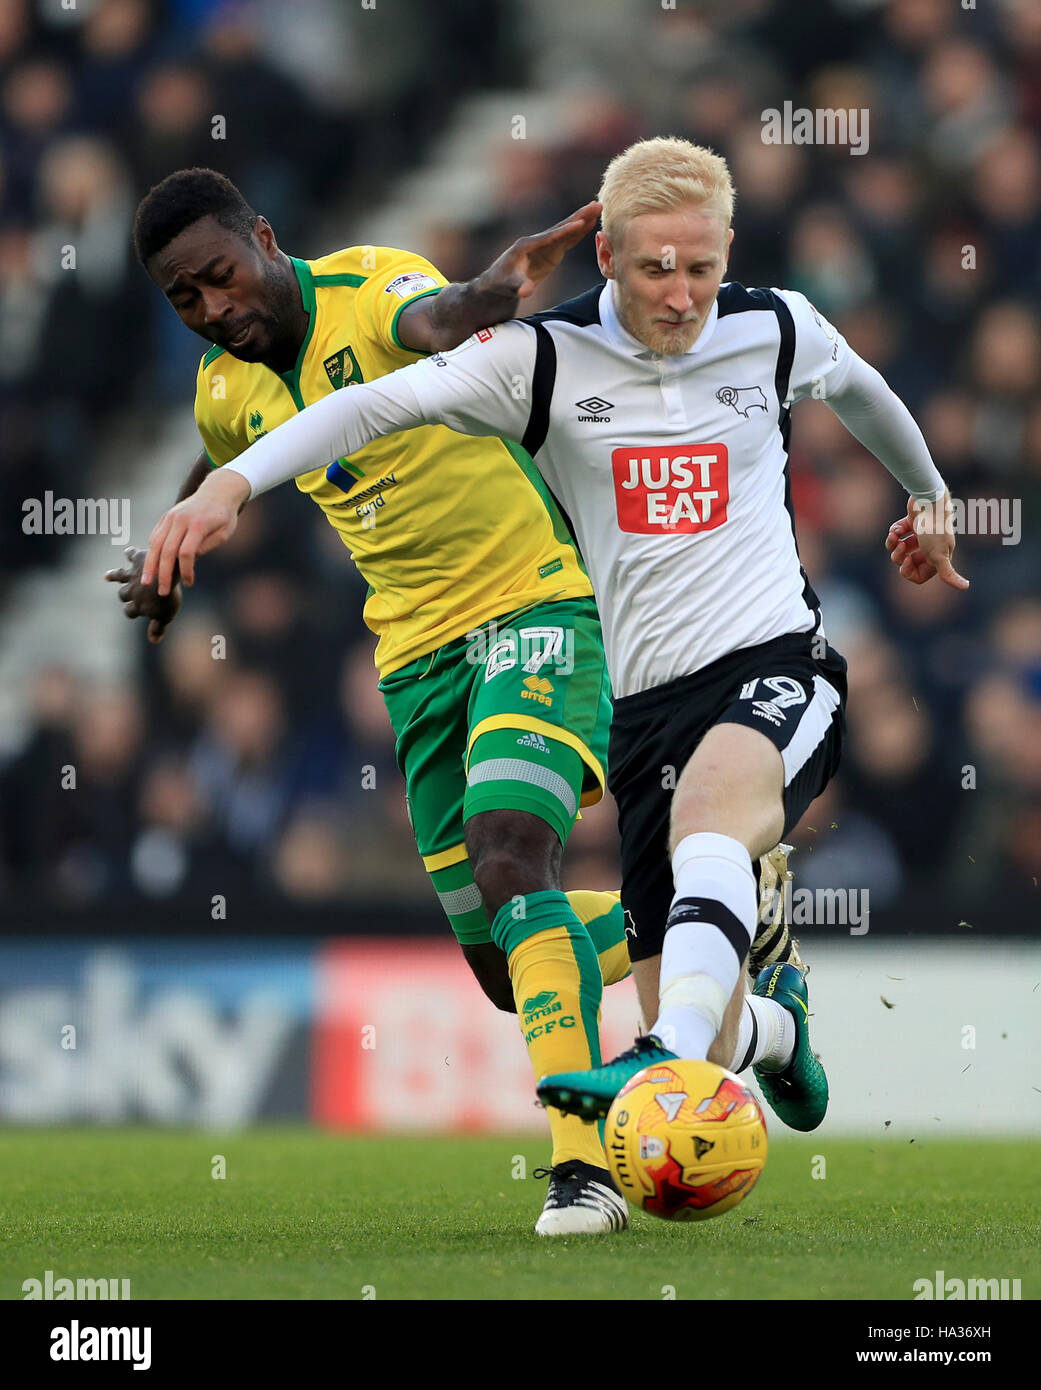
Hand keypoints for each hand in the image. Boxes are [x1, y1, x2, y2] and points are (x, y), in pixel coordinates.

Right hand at [105, 545, 181, 643]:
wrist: (165, 578)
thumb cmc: (166, 600)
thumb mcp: (164, 616)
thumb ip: (158, 628)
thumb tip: (154, 641)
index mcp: (138, 605)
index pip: (129, 611)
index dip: (131, 612)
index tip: (132, 611)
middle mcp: (132, 590)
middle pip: (123, 594)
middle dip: (123, 595)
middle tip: (124, 594)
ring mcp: (134, 575)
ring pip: (120, 575)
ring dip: (114, 575)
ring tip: (107, 576)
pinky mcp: (139, 560)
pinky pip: (132, 555)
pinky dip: (129, 553)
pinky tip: (128, 551)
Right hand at [142, 469, 250, 594]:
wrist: (216, 492)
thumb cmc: (224, 516)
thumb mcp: (224, 533)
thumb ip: (207, 546)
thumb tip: (190, 559)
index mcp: (198, 525)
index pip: (186, 552)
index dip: (186, 571)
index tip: (189, 583)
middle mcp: (181, 520)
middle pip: (167, 550)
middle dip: (163, 574)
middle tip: (161, 591)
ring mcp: (171, 517)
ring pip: (155, 543)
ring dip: (150, 565)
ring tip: (146, 582)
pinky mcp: (165, 517)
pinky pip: (155, 536)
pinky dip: (152, 552)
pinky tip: (151, 566)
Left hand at [475, 200, 601, 302]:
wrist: (498, 283)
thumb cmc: (501, 283)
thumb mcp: (509, 286)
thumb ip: (519, 287)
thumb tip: (527, 291)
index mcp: (527, 245)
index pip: (550, 237)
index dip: (565, 231)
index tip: (580, 223)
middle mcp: (538, 241)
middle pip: (561, 227)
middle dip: (579, 217)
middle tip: (597, 205)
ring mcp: (545, 246)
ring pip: (566, 231)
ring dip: (582, 220)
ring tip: (598, 208)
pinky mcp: (550, 252)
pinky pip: (567, 240)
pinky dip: (578, 233)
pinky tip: (589, 224)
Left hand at [884, 493, 968, 588]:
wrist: (929, 500)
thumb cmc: (934, 529)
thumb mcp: (939, 555)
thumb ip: (948, 573)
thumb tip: (966, 587)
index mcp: (938, 557)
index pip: (919, 575)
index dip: (909, 572)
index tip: (906, 562)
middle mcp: (930, 547)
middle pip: (908, 563)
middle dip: (899, 558)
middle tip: (899, 548)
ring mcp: (920, 535)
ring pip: (900, 549)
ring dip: (893, 544)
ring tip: (895, 536)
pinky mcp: (912, 522)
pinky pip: (897, 534)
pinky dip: (895, 531)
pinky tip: (897, 528)